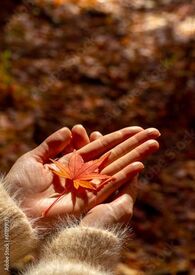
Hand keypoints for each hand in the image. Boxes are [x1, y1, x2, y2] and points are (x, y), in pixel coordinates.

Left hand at [5, 125, 159, 221]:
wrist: (16, 210)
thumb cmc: (20, 185)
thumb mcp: (33, 159)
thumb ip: (51, 145)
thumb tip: (68, 130)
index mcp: (71, 162)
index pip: (100, 146)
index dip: (118, 137)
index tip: (135, 129)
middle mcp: (83, 173)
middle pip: (114, 155)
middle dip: (134, 144)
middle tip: (154, 132)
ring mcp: (88, 185)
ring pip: (117, 167)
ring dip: (136, 156)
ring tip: (154, 144)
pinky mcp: (89, 199)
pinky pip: (111, 184)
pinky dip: (125, 175)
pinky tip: (140, 165)